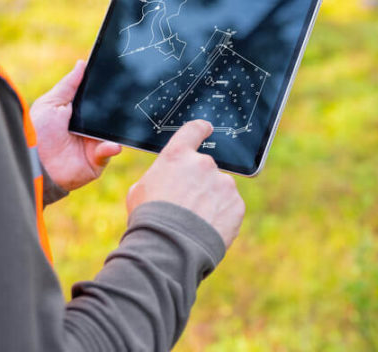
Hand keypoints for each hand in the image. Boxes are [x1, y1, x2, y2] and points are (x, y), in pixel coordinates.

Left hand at [30, 60, 120, 190]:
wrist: (34, 164)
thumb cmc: (37, 133)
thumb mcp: (51, 103)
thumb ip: (68, 85)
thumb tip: (82, 63)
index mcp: (76, 113)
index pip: (95, 99)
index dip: (104, 90)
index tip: (116, 74)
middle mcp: (87, 128)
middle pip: (107, 114)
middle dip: (115, 107)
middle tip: (125, 97)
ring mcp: (93, 144)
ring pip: (112, 131)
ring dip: (114, 128)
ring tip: (115, 123)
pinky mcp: (97, 161)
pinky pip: (109, 151)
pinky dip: (111, 147)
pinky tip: (110, 144)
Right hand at [126, 120, 244, 248]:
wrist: (170, 248)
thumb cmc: (149, 219)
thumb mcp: (140, 190)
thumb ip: (159, 177)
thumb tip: (164, 182)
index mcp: (177, 155)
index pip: (194, 129)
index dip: (201, 129)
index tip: (207, 129)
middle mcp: (203, 163)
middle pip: (205, 167)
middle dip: (199, 183)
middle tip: (187, 205)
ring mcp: (223, 182)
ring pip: (219, 188)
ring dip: (211, 200)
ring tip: (195, 222)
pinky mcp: (236, 204)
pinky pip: (230, 206)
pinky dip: (222, 216)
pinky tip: (207, 229)